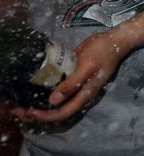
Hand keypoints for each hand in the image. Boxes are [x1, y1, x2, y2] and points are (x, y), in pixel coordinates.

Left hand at [14, 29, 130, 123]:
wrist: (113, 39)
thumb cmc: (103, 53)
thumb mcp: (88, 66)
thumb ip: (72, 84)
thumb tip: (53, 101)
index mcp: (84, 94)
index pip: (63, 113)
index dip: (46, 116)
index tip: (30, 112)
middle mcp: (78, 93)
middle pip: (56, 110)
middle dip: (37, 113)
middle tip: (18, 110)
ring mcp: (74, 85)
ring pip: (54, 100)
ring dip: (37, 103)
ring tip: (20, 102)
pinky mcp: (70, 76)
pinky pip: (55, 87)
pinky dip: (42, 90)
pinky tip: (31, 87)